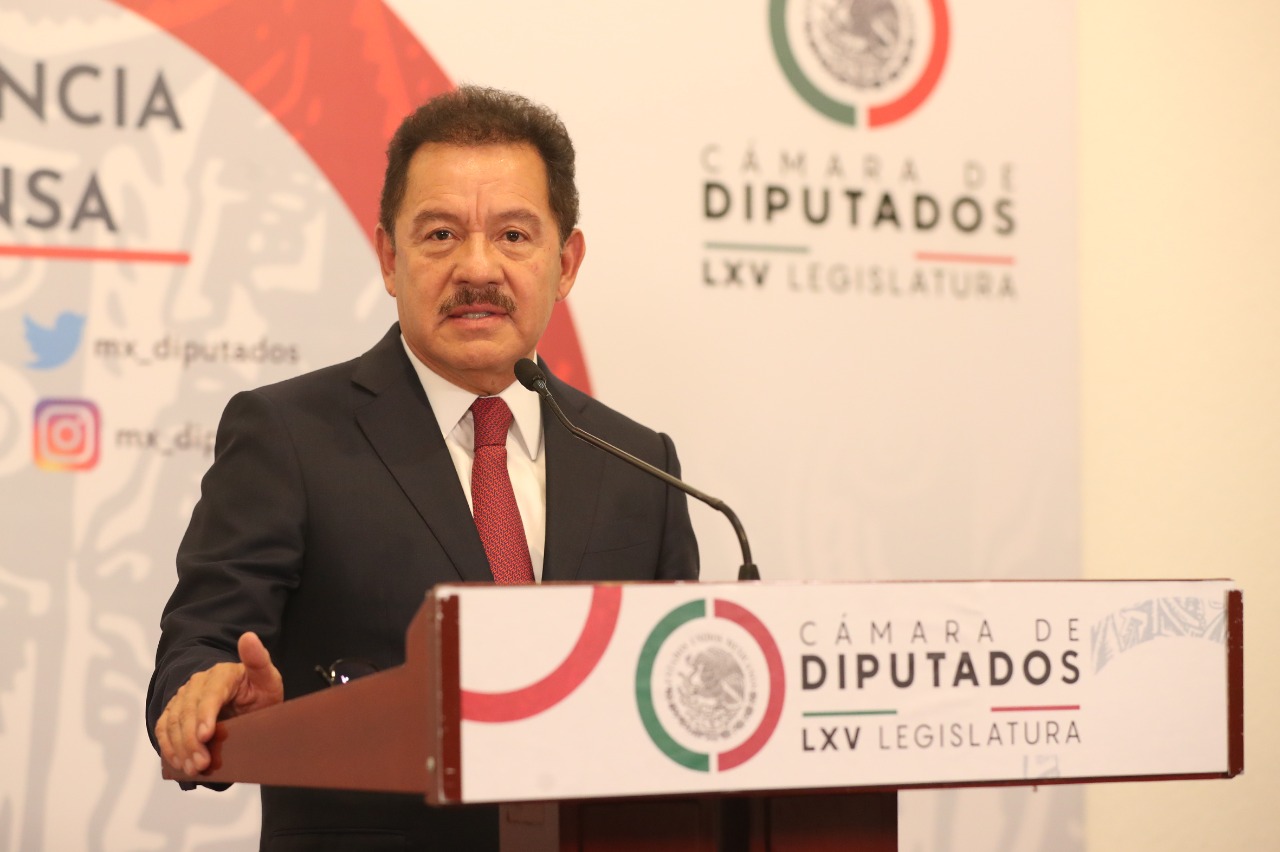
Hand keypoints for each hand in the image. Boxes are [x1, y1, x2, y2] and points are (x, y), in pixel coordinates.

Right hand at [155, 632, 283, 776]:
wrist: (244, 700)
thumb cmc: (258, 691)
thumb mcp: (267, 678)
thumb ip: (259, 661)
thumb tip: (248, 637)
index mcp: (221, 674)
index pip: (209, 693)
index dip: (205, 714)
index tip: (206, 735)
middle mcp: (197, 683)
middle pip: (187, 711)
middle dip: (192, 740)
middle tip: (201, 763)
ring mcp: (183, 698)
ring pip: (173, 722)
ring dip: (180, 748)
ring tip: (193, 769)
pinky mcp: (174, 713)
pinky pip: (164, 729)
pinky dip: (169, 748)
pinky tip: (178, 764)